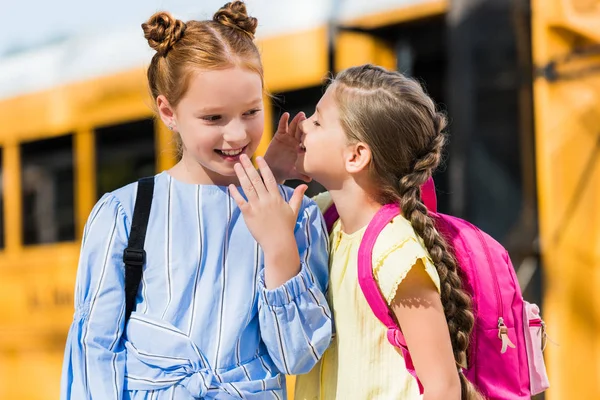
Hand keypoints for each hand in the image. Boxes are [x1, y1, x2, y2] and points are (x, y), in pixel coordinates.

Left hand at [230, 155, 307, 287]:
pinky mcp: (249, 214)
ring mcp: (257, 206)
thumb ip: (297, 196)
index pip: (269, 178)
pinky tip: (231, 186)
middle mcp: (266, 199)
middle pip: (256, 179)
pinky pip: (241, 201)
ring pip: (247, 187)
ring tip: (236, 166)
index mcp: (276, 197)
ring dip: (241, 175)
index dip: (263, 167)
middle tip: (242, 156)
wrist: (278, 243)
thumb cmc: (286, 227)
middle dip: (248, 167)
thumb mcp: (293, 210)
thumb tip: (304, 186)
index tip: (258, 158)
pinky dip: (235, 193)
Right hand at [263, 112, 310, 183]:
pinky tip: (286, 115)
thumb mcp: (293, 173)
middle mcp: (297, 142)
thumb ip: (301, 174)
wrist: (273, 171)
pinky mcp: (280, 135)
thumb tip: (309, 179)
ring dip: (296, 121)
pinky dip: (284, 120)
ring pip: (293, 127)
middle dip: (304, 125)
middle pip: (301, 132)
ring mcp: (289, 138)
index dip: (309, 136)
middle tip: (308, 118)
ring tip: (300, 115)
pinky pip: (282, 127)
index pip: (307, 141)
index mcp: (302, 149)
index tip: (313, 131)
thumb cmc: (285, 172)